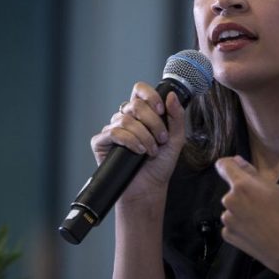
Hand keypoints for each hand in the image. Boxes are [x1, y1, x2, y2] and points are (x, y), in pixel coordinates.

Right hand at [90, 82, 185, 207]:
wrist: (149, 187)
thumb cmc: (160, 164)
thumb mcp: (175, 139)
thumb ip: (176, 116)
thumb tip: (171, 95)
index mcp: (141, 114)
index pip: (139, 91)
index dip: (149, 96)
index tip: (161, 110)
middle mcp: (125, 119)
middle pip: (135, 105)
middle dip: (152, 123)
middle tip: (161, 139)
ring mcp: (112, 130)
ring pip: (125, 120)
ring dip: (143, 136)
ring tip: (151, 151)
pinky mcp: (101, 143)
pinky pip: (112, 132)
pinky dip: (129, 141)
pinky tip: (138, 151)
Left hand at [216, 155, 278, 271]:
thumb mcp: (275, 189)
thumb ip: (252, 173)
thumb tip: (237, 160)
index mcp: (241, 185)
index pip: (223, 166)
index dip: (229, 165)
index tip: (236, 168)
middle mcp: (229, 200)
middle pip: (233, 191)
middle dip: (244, 195)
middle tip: (265, 206)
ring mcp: (226, 219)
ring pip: (233, 209)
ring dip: (242, 212)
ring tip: (263, 222)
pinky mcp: (227, 235)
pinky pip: (232, 225)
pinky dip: (241, 227)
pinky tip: (256, 233)